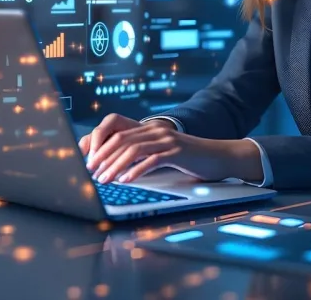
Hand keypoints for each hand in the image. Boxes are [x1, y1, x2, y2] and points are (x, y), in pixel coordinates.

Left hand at [80, 115, 245, 183]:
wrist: (220, 156)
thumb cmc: (190, 159)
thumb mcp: (164, 154)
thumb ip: (144, 156)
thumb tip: (119, 169)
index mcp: (150, 130)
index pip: (118, 134)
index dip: (102, 148)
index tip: (90, 164)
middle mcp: (157, 131)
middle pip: (121, 140)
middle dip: (103, 157)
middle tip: (91, 173)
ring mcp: (167, 140)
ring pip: (133, 150)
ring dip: (115, 166)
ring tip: (104, 180)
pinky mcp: (177, 152)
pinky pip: (151, 160)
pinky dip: (136, 170)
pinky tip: (126, 180)